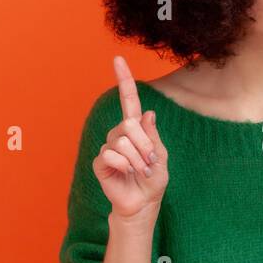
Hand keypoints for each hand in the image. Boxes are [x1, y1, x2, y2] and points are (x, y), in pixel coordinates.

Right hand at [92, 55, 168, 220]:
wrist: (143, 203)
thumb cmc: (153, 180)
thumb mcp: (161, 156)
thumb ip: (153, 136)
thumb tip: (148, 113)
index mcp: (135, 129)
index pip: (129, 100)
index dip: (124, 80)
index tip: (118, 59)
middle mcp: (119, 134)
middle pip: (129, 125)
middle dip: (145, 145)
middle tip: (150, 162)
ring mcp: (108, 147)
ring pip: (122, 142)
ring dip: (137, 159)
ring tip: (141, 171)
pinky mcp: (100, 162)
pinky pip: (112, 155)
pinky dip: (125, 166)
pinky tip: (127, 174)